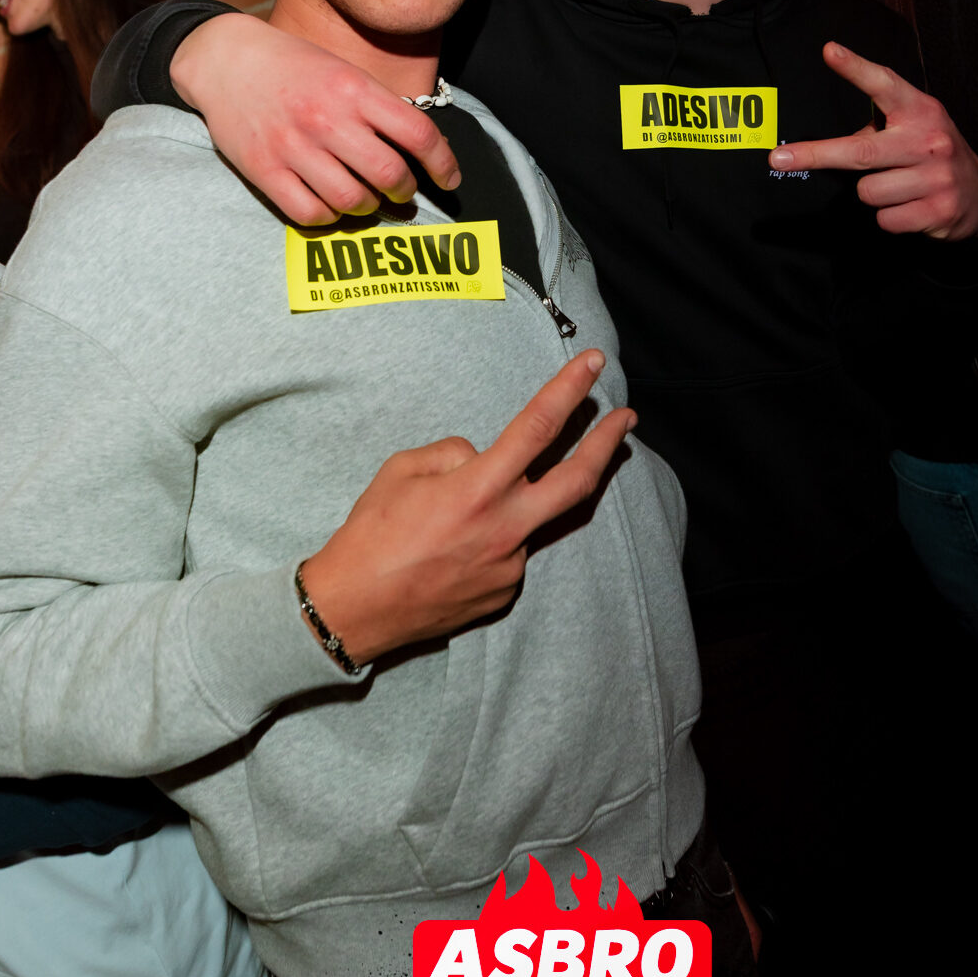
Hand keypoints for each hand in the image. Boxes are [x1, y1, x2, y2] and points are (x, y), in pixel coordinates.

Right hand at [171, 13, 460, 222]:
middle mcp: (327, 119)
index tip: (450, 180)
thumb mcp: (344, 71)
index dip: (443, 163)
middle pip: (390, 175)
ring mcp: (294, 147)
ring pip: (353, 201)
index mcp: (354, 89)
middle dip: (406, 192)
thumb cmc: (294, 66)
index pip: (418, 134)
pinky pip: (311, 214)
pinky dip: (330, 217)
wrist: (225, 59)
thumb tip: (422, 150)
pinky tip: (331, 205)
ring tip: (367, 198)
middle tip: (404, 192)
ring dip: (370, 208)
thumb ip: (379, 108)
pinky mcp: (264, 170)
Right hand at [301, 350, 635, 662]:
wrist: (351, 611)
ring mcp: (510, 566)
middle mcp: (505, 529)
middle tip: (625, 418)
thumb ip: (454, 454)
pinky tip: (454, 546)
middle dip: (607, 444)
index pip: (538, 427)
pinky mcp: (504, 593)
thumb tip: (482, 459)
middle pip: (577, 480)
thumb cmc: (369, 536)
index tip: (594, 365)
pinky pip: (510, 550)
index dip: (570, 390)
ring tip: (475, 505)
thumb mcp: (402, 471)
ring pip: (531, 518)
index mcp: (479, 490)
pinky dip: (493, 536)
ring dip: (522, 501)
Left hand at [768, 43, 977, 238]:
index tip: (829, 51)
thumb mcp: (914, 128)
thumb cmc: (931, 154)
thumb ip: (879, 126)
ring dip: (873, 193)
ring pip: (867, 191)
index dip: (856, 68)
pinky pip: (885, 219)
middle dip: (815, 156)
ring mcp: (936, 177)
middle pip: (860, 151)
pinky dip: (889, 217)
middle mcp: (929, 140)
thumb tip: (827, 143)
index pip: (885, 84)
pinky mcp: (938, 210)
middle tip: (779, 159)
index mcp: (920, 111)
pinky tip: (910, 206)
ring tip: (899, 187)